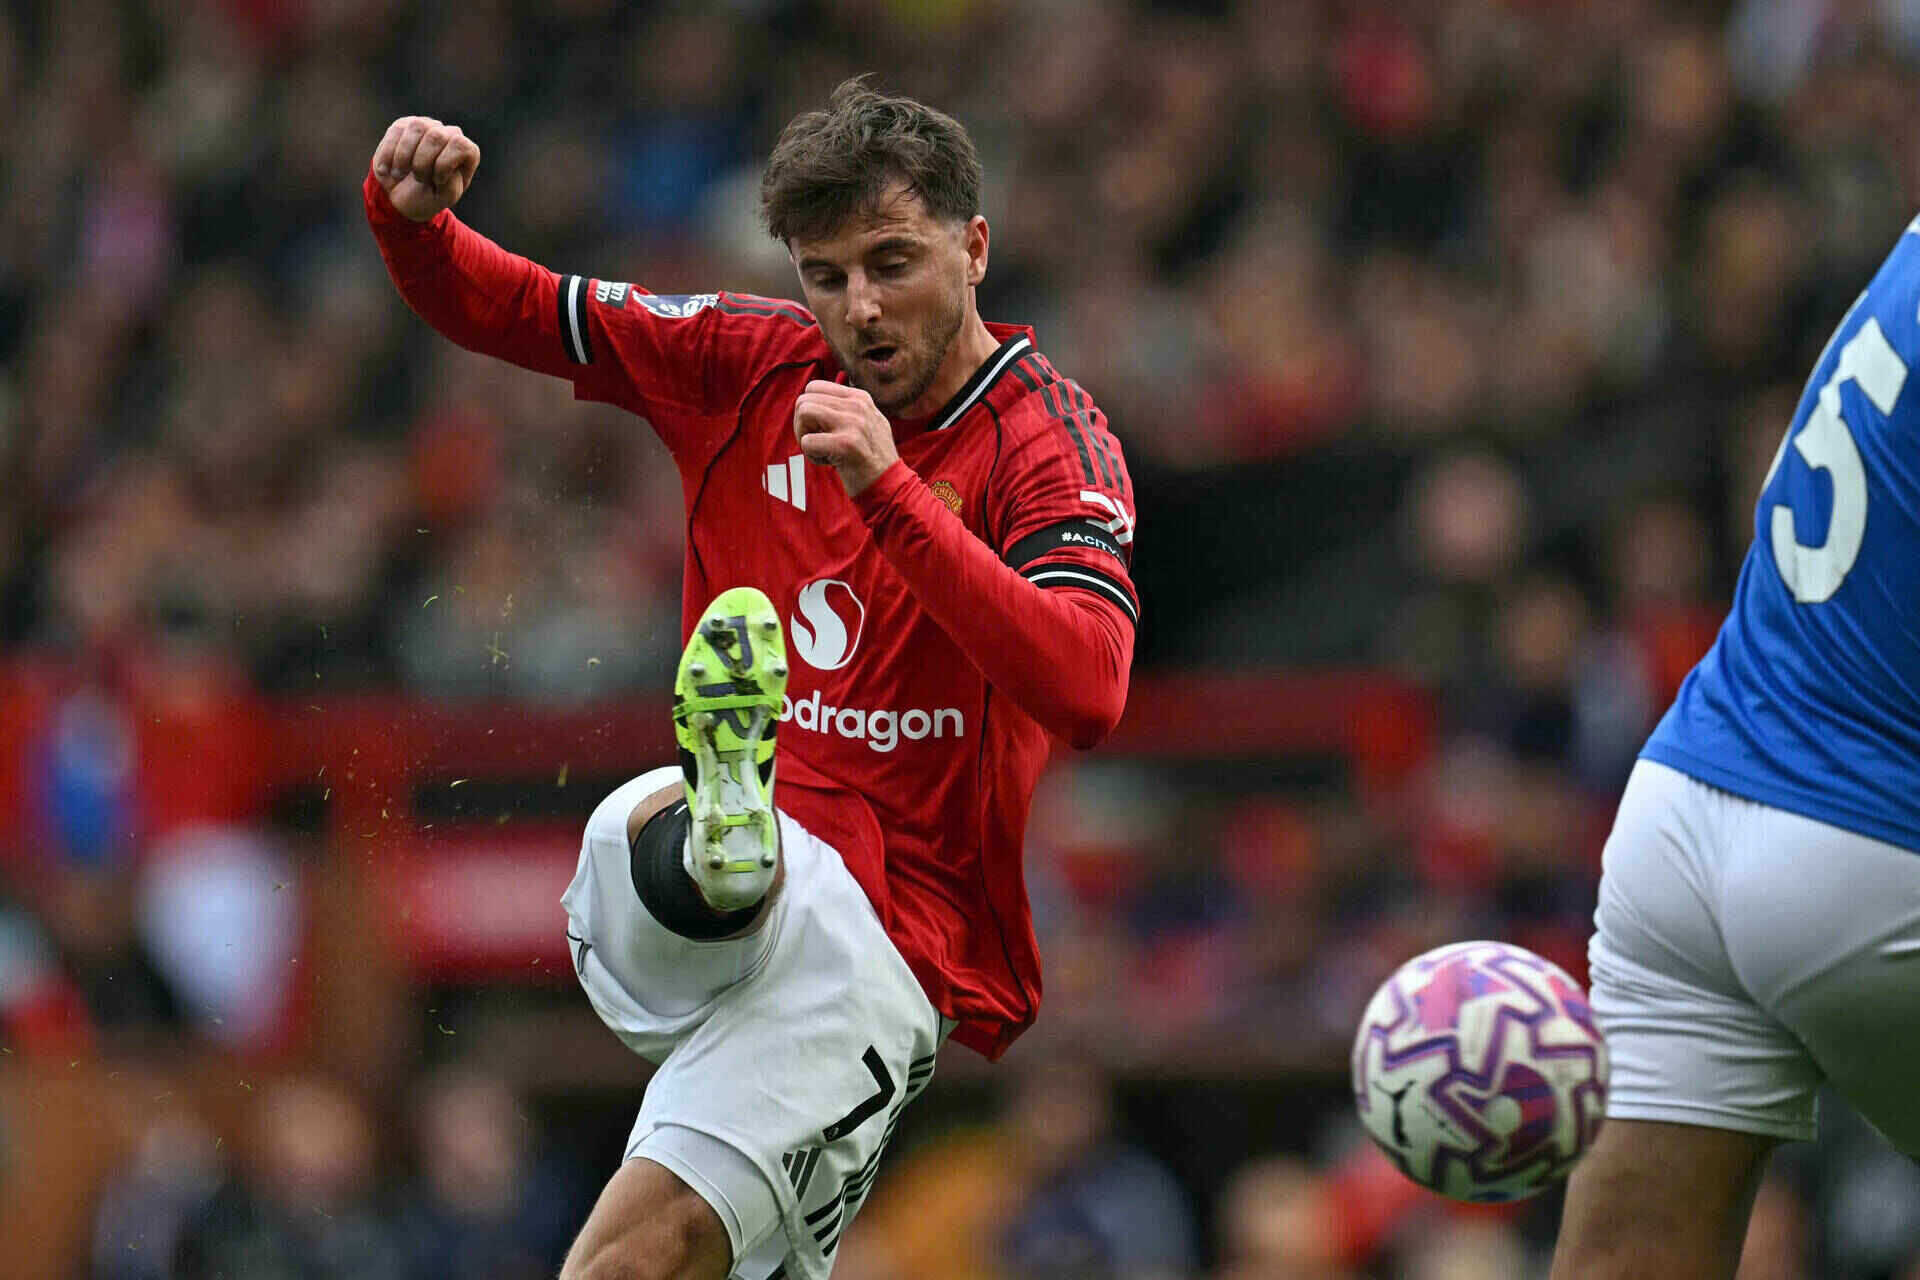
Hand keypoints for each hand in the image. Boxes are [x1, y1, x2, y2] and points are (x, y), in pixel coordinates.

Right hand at [372, 116, 479, 221]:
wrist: (401, 197)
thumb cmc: (429, 196)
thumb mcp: (445, 197)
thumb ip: (452, 182)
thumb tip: (444, 162)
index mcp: (466, 152)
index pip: (461, 145)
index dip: (445, 165)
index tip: (437, 181)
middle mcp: (449, 134)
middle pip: (437, 136)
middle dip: (423, 163)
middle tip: (418, 179)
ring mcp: (427, 126)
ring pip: (417, 127)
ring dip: (405, 156)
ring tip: (401, 173)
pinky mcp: (403, 125)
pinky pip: (396, 131)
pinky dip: (389, 154)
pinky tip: (388, 169)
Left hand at [794, 381, 899, 496]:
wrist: (890, 485)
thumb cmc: (872, 458)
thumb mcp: (867, 422)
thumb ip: (845, 408)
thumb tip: (813, 397)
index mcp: (860, 397)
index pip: (813, 388)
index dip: (809, 410)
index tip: (822, 429)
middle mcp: (857, 405)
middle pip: (804, 400)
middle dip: (802, 425)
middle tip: (818, 443)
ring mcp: (854, 423)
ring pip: (803, 413)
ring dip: (804, 437)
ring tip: (823, 451)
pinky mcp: (847, 444)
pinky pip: (807, 442)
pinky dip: (812, 456)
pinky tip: (830, 462)